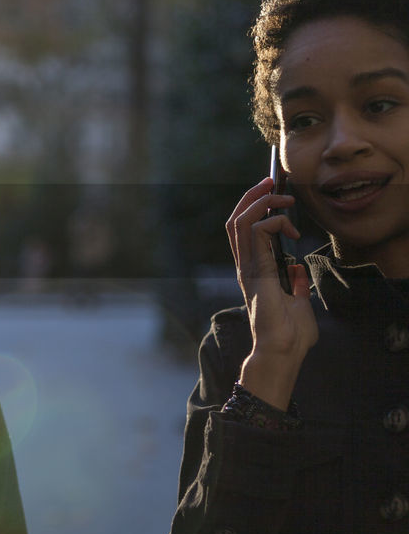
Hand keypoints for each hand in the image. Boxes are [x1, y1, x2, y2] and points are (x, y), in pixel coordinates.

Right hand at [226, 176, 317, 409]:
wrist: (282, 351)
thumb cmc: (290, 334)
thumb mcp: (298, 302)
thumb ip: (295, 284)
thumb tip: (296, 268)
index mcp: (253, 271)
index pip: (243, 231)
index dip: (253, 207)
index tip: (272, 193)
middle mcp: (245, 266)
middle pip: (235, 220)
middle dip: (252, 196)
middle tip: (271, 182)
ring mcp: (247, 267)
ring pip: (241, 221)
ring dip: (261, 202)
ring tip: (283, 198)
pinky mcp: (255, 270)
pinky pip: (256, 233)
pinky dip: (273, 221)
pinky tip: (291, 228)